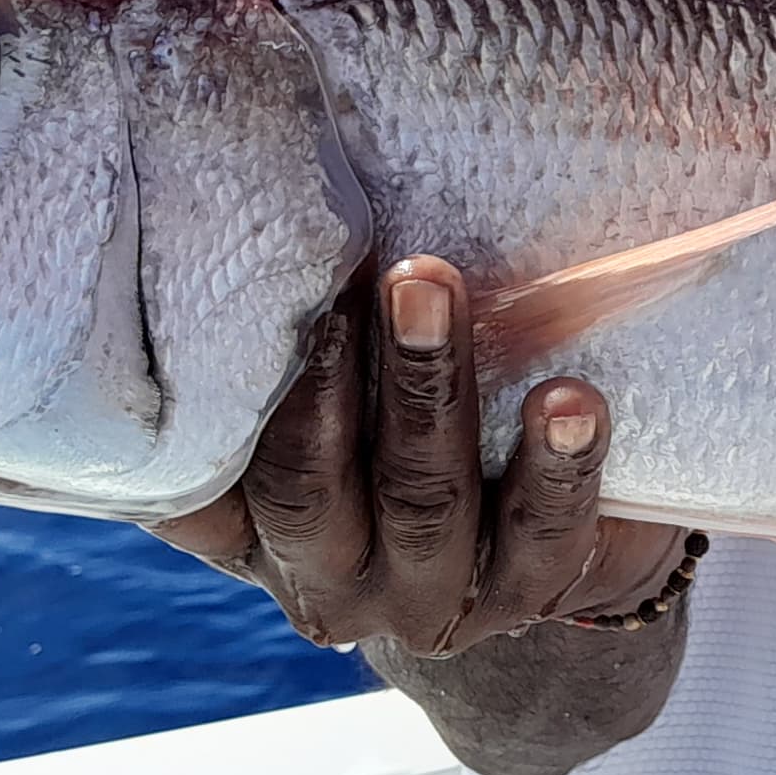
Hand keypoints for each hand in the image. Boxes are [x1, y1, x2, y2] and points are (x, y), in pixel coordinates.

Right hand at [149, 255, 693, 654]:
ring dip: (427, 387)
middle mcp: (325, 579)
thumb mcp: (342, 391)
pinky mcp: (530, 594)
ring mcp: (426, 597)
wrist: (561, 532)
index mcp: (256, 531)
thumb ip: (290, 332)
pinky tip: (567, 397)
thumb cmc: (413, 422)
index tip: (233, 287)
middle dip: (322, 376)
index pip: (208, 477)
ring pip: (421, 500)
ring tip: (433, 285)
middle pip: (307, 488)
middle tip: (341, 270)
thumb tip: (238, 176)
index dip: (217, 391)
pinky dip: (556, 462)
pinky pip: (541, 532)